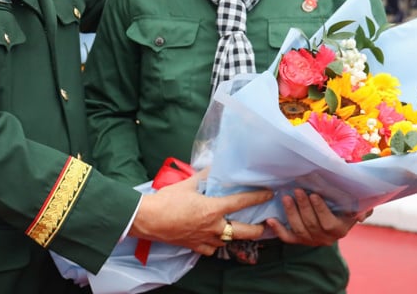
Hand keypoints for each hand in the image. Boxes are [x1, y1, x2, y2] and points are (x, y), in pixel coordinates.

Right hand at [130, 169, 271, 255]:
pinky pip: (211, 249)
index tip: (268, 194)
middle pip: (244, 232)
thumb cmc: (166, 200)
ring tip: (238, 230)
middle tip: (263, 225)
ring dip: (234, 236)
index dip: (257, 197)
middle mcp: (213, 226)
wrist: (148, 219)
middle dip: (257, 230)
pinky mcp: (194, 246)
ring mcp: (204, 238)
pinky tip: (214, 239)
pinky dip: (215, 245)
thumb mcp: (186, 184)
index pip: (241, 202)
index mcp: (212, 208)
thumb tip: (213, 166)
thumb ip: (202, 176)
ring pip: (228, 242)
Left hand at [265, 190, 370, 245]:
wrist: (338, 212)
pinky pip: (288, 238)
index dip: (320, 210)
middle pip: (311, 225)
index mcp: (340, 230)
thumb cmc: (348, 203)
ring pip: (299, 230)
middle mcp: (326, 239)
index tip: (314, 194)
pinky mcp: (300, 239)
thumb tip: (360, 215)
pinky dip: (278, 230)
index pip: (328, 223)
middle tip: (297, 190)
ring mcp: (312, 240)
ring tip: (286, 197)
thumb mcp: (359, 204)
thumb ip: (362, 207)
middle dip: (303, 207)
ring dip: (291, 213)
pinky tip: (270, 220)